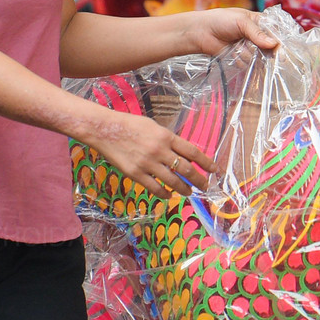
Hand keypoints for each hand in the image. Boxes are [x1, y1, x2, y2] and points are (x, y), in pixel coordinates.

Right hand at [80, 108, 211, 200]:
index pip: (193, 152)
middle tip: (205, 186)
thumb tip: (183, 153)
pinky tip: (169, 195)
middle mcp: (160, 150)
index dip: (206, 163)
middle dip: (199, 180)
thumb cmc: (130, 125)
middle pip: (186, 169)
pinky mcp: (136, 174)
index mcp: (166, 136)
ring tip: (189, 192)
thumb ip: (168, 139)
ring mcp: (148, 163)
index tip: (214, 170)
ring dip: (184, 189)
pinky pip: (155, 188)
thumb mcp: (154, 126)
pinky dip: (165, 194)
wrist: (105, 129)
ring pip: (173, 181)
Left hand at [186, 6, 279, 55]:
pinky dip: (242, 60)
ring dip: (250, 53)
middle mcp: (256, 36)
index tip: (281, 48)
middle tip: (264, 51)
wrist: (200, 32)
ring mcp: (249, 48)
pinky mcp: (241, 58)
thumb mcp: (241, 22)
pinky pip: (248, 64)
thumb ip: (257, 33)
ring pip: (259, 57)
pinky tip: (235, 54)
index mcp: (259, 22)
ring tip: (239, 46)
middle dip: (266, 50)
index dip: (279, 40)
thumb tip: (273, 44)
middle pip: (270, 47)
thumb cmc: (220, 20)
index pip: (275, 32)